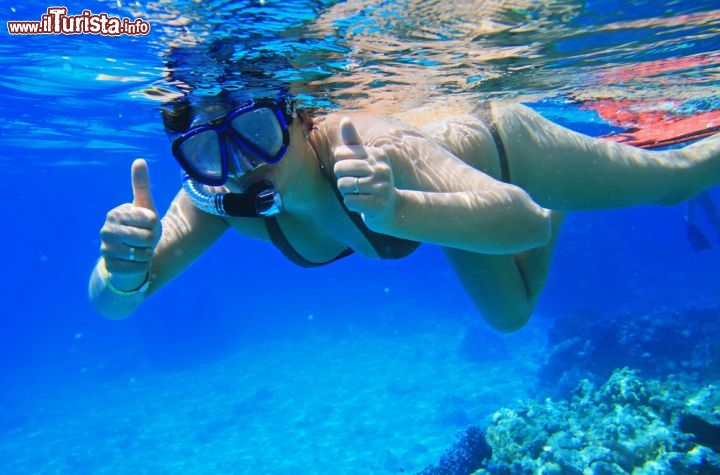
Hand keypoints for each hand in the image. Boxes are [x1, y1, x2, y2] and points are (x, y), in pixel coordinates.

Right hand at [99, 159, 160, 288]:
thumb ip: (141, 186)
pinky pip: (136, 268)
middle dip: (151, 241)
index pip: (150, 219)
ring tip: (140, 251)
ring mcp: (106, 249)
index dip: (155, 225)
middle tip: (145, 240)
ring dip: (147, 254)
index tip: (148, 225)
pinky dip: (141, 267)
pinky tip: (136, 263)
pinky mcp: (110, 266)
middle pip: (146, 238)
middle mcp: (106, 230)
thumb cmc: (141, 229)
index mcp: (116, 214)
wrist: (131, 257)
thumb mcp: (145, 208)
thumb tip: (139, 160)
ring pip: (141, 254)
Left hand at [333, 117, 397, 233]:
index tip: (352, 170)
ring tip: (358, 193)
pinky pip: (349, 201)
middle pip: (340, 168)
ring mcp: (381, 187)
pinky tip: (361, 204)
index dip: (340, 163)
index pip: (341, 153)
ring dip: (346, 192)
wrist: (391, 208)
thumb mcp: (365, 159)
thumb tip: (346, 119)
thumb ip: (353, 141)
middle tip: (353, 184)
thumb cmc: (373, 181)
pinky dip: (350, 204)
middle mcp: (381, 169)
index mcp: (377, 154)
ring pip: (343, 185)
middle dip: (341, 178)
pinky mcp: (378, 205)